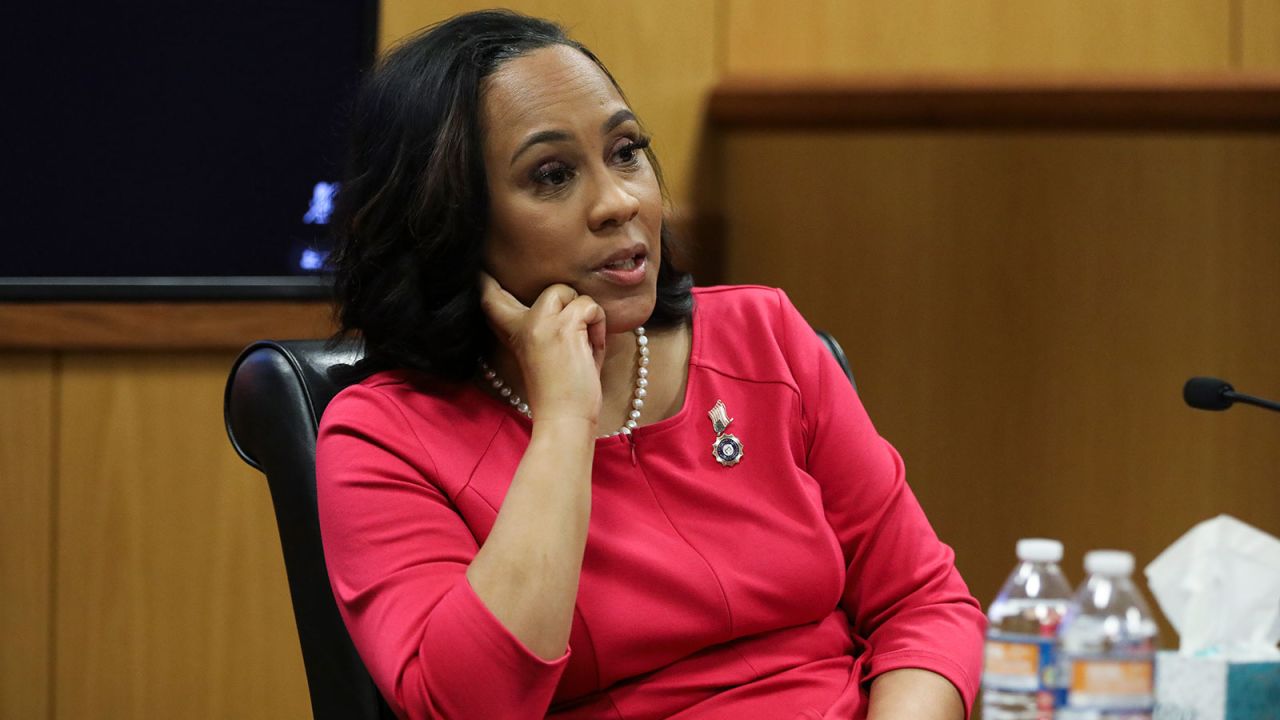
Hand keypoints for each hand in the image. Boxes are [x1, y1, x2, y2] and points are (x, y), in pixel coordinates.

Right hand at [478, 272, 606, 425]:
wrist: (565, 418)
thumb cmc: (562, 392)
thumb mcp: (545, 353)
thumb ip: (547, 327)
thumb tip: (570, 302)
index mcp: (514, 332)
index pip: (491, 299)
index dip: (484, 282)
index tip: (477, 270)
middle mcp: (523, 323)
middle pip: (551, 288)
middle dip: (567, 303)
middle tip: (572, 332)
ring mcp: (541, 322)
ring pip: (571, 293)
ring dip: (586, 317)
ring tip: (584, 346)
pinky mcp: (563, 326)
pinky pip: (590, 307)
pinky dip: (598, 326)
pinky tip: (591, 350)